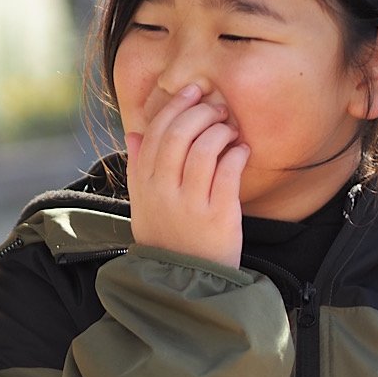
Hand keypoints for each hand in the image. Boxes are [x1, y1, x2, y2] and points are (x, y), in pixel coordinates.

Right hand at [125, 83, 248, 266]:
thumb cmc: (168, 239)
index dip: (176, 106)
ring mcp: (190, 204)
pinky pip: (229, 170)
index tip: (194, 92)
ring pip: (204, 149)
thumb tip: (135, 132)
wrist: (185, 283)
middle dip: (201, 112)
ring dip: (221, 131)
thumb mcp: (143, 205)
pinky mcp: (218, 215)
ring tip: (230, 131)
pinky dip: (237, 153)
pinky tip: (242, 151)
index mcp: (143, 185)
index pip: (155, 131)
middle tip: (217, 108)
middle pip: (179, 134)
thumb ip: (139, 168)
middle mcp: (162, 192)